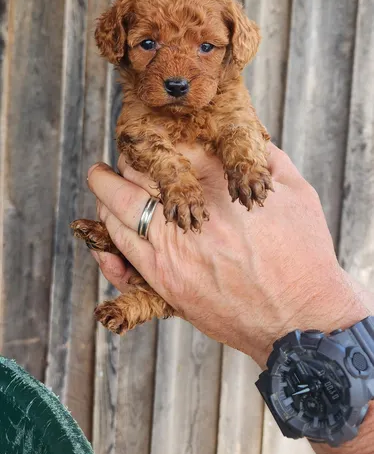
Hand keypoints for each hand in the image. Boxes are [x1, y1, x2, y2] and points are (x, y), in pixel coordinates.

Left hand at [87, 144, 367, 366]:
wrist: (300, 320)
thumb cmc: (303, 255)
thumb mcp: (295, 190)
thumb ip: (263, 157)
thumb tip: (244, 137)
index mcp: (217, 177)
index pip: (166, 142)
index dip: (156, 134)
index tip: (155, 133)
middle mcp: (186, 207)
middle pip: (133, 170)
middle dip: (126, 160)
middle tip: (126, 156)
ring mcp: (169, 245)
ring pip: (115, 207)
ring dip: (106, 191)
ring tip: (104, 183)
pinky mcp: (162, 279)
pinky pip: (118, 250)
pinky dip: (107, 230)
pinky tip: (108, 222)